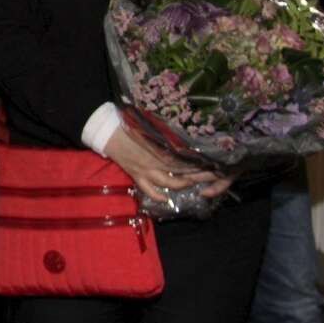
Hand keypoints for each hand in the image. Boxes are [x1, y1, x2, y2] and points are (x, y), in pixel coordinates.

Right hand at [102, 125, 222, 201]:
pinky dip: (158, 195)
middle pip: (184, 170)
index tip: (214, 162)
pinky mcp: (137, 175)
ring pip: (170, 182)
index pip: (187, 156)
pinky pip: (149, 189)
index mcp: (163, 145)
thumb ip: (168, 133)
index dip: (201, 161)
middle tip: (213, 175)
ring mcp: (147, 170)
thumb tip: (186, 136)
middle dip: (200, 174)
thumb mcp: (153, 126)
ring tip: (193, 183)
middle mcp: (158, 160)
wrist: (109, 132)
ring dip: (183, 184)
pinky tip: (166, 198)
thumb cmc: (132, 124)